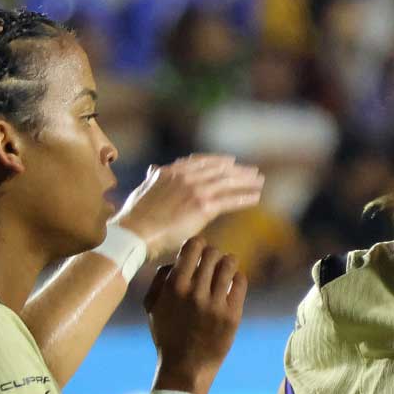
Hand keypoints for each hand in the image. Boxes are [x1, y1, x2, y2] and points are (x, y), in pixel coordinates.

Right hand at [116, 156, 265, 262]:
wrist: (134, 232)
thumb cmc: (134, 218)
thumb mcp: (143, 190)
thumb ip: (153, 179)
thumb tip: (153, 170)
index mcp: (171, 172)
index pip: (200, 161)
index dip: (218, 161)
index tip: (230, 162)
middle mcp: (185, 176)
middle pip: (219, 169)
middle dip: (237, 170)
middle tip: (252, 171)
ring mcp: (196, 190)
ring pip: (228, 182)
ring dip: (246, 181)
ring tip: (259, 182)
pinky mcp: (204, 206)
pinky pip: (230, 200)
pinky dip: (245, 197)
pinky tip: (256, 197)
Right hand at [144, 238, 246, 393]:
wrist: (185, 368)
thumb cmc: (167, 335)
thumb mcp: (152, 306)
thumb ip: (161, 278)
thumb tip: (177, 258)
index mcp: (174, 287)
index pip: (193, 246)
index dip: (198, 245)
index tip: (199, 252)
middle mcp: (195, 292)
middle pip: (213, 253)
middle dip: (213, 255)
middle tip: (212, 264)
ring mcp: (215, 304)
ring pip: (230, 263)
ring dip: (227, 263)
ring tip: (224, 270)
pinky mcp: (232, 315)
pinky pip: (241, 281)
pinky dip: (237, 278)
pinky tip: (231, 284)